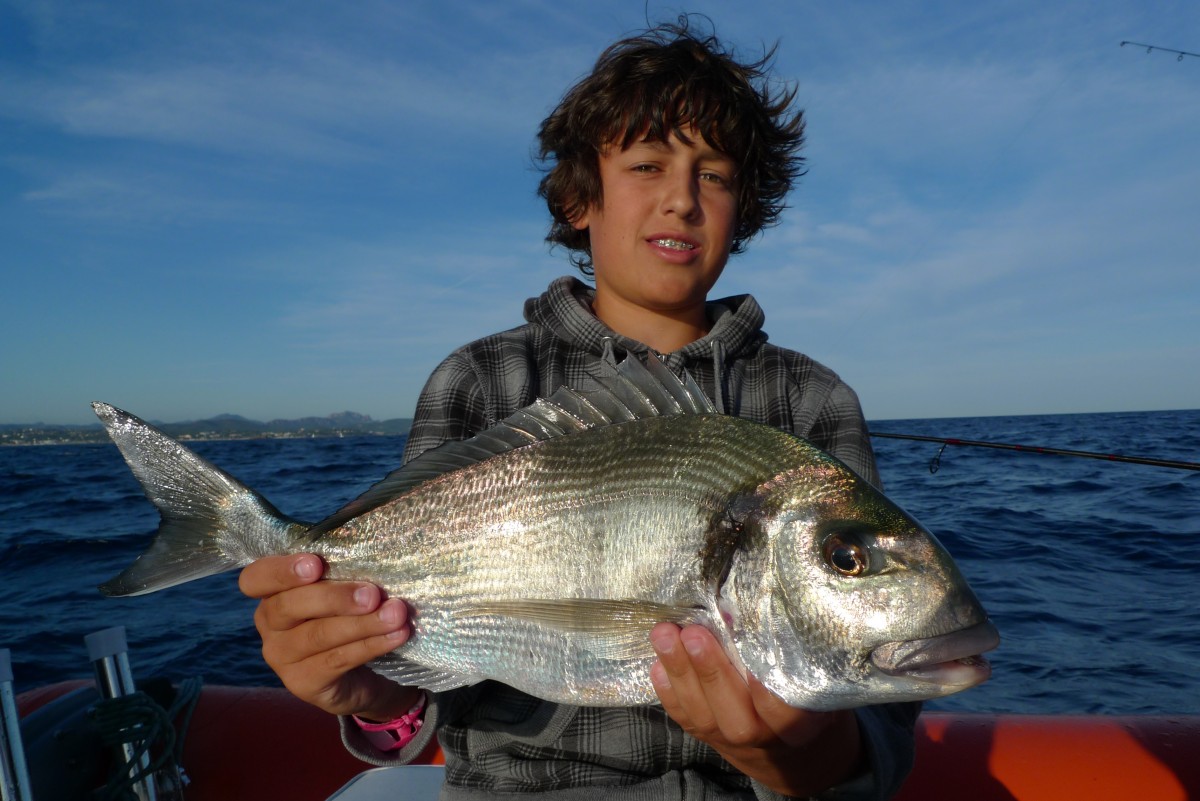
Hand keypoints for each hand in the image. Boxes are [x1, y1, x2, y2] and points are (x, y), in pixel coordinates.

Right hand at [238, 554, 420, 721]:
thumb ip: (344, 571)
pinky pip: (336, 660)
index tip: (316, 564)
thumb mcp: (345, 588)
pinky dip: (370, 645)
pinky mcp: (302, 683)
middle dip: (334, 597)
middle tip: (373, 594)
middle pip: (288, 607)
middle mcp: (269, 624)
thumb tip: (374, 554)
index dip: (281, 571)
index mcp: (273, 591)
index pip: (256, 578)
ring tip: (396, 614)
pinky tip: (396, 635)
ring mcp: (281, 657)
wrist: (367, 673)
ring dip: (362, 623)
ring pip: (317, 635)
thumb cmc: (352, 615)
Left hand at [649, 623, 864, 795]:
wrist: (786, 751)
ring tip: (664, 634)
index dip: (760, 683)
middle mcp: (761, 737)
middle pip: (733, 712)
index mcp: (796, 726)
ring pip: (700, 712)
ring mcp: (727, 739)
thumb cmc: (800, 698)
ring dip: (679, 670)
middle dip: (710, 670)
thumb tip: (749, 612)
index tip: (745, 648)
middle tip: (694, 633)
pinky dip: (667, 689)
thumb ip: (790, 657)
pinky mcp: (704, 735)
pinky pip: (683, 715)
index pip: (780, 708)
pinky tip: (658, 661)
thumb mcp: (809, 679)